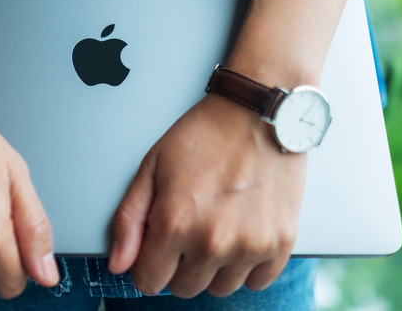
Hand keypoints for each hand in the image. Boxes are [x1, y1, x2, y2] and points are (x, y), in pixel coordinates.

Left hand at [108, 93, 305, 297]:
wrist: (257, 112)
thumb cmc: (204, 134)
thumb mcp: (152, 167)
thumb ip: (129, 220)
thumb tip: (119, 264)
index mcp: (175, 224)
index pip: (148, 282)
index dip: (147, 264)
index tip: (156, 247)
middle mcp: (213, 242)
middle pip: (184, 287)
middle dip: (179, 265)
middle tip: (188, 229)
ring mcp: (250, 246)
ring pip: (220, 288)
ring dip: (213, 267)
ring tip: (216, 228)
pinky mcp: (281, 243)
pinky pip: (258, 282)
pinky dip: (247, 266)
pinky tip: (241, 235)